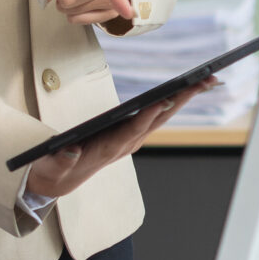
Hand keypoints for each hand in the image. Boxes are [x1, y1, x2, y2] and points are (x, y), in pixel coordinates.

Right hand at [22, 82, 206, 201]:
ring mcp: (131, 139)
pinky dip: (173, 101)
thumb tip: (71, 150)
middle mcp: (126, 144)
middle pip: (157, 120)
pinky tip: (187, 88)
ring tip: (206, 79)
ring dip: (184, 98)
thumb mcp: (52, 167)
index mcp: (109, 149)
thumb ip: (61, 160)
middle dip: (181, 100)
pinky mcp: (131, 134)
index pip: (132, 131)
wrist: (61, 180)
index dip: (149, 116)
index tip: (166, 100)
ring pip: (161, 116)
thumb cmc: (55, 170)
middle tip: (205, 81)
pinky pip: (156, 115)